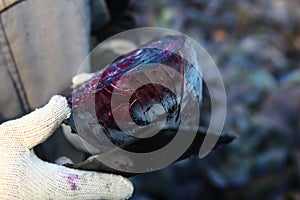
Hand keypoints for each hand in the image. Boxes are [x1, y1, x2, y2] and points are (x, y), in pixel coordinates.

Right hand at [0, 95, 132, 198]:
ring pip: (69, 199)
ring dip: (81, 188)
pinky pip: (55, 198)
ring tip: (89, 172)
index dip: (112, 188)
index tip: (127, 188)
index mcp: (46, 186)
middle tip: (114, 179)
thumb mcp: (11, 136)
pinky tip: (58, 172)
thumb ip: (43, 120)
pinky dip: (64, 188)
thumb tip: (62, 105)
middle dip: (99, 188)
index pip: (88, 188)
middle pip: (82, 197)